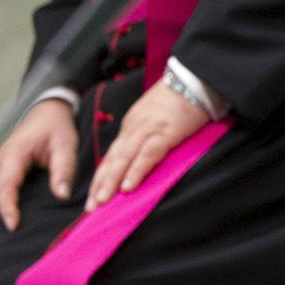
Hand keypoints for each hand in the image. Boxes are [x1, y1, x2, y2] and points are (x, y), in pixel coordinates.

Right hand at [0, 98, 77, 248]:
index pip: (7, 183)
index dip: (8, 205)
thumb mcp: (65, 144)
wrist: (47, 110)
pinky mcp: (0, 175)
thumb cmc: (56, 128)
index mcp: (14, 154)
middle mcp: (0, 163)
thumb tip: (61, 195)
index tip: (13, 225)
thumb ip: (64, 168)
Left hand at [84, 82, 208, 211]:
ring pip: (124, 157)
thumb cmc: (179, 99)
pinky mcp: (166, 131)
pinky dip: (136, 170)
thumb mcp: (156, 117)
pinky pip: (148, 154)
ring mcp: (148, 129)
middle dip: (100, 184)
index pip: (112, 155)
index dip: (102, 177)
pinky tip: (128, 186)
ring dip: (111, 180)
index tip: (93, 197)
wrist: (193, 77)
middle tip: (91, 208)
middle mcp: (134, 127)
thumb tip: (142, 160)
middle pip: (113, 158)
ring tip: (102, 201)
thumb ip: (148, 135)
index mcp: (132, 126)